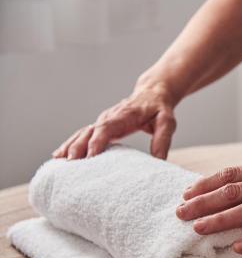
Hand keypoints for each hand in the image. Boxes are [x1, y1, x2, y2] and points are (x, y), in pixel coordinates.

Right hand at [52, 81, 176, 159]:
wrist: (152, 93)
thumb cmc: (160, 109)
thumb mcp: (167, 122)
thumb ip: (163, 139)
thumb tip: (159, 160)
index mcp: (124, 115)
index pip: (106, 127)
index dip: (97, 141)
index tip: (89, 155)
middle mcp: (109, 117)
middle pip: (89, 132)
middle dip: (78, 147)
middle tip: (70, 164)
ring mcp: (103, 121)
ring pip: (82, 133)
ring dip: (70, 146)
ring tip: (58, 161)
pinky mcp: (101, 126)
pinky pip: (83, 135)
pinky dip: (71, 144)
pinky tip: (60, 155)